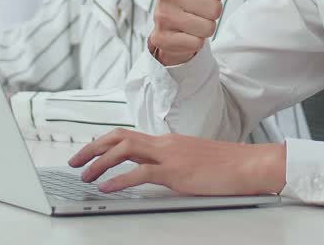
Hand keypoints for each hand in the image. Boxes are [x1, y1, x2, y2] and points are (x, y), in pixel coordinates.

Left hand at [68, 129, 284, 194]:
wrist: (249, 165)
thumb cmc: (226, 166)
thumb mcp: (193, 161)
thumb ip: (172, 164)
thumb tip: (155, 172)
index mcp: (167, 141)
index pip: (127, 135)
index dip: (103, 143)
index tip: (87, 154)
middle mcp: (164, 143)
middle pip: (118, 137)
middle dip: (92, 147)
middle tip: (73, 161)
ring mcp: (170, 155)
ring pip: (124, 149)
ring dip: (99, 162)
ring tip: (84, 176)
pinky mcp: (176, 172)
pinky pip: (140, 172)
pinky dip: (118, 180)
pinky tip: (105, 188)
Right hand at [147, 0, 226, 65]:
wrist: (177, 20)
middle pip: (216, 8)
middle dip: (214, 11)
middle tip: (201, 5)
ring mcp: (161, 14)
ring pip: (207, 28)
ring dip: (206, 27)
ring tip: (194, 18)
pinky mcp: (160, 37)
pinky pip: (194, 43)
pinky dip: (195, 42)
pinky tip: (185, 32)